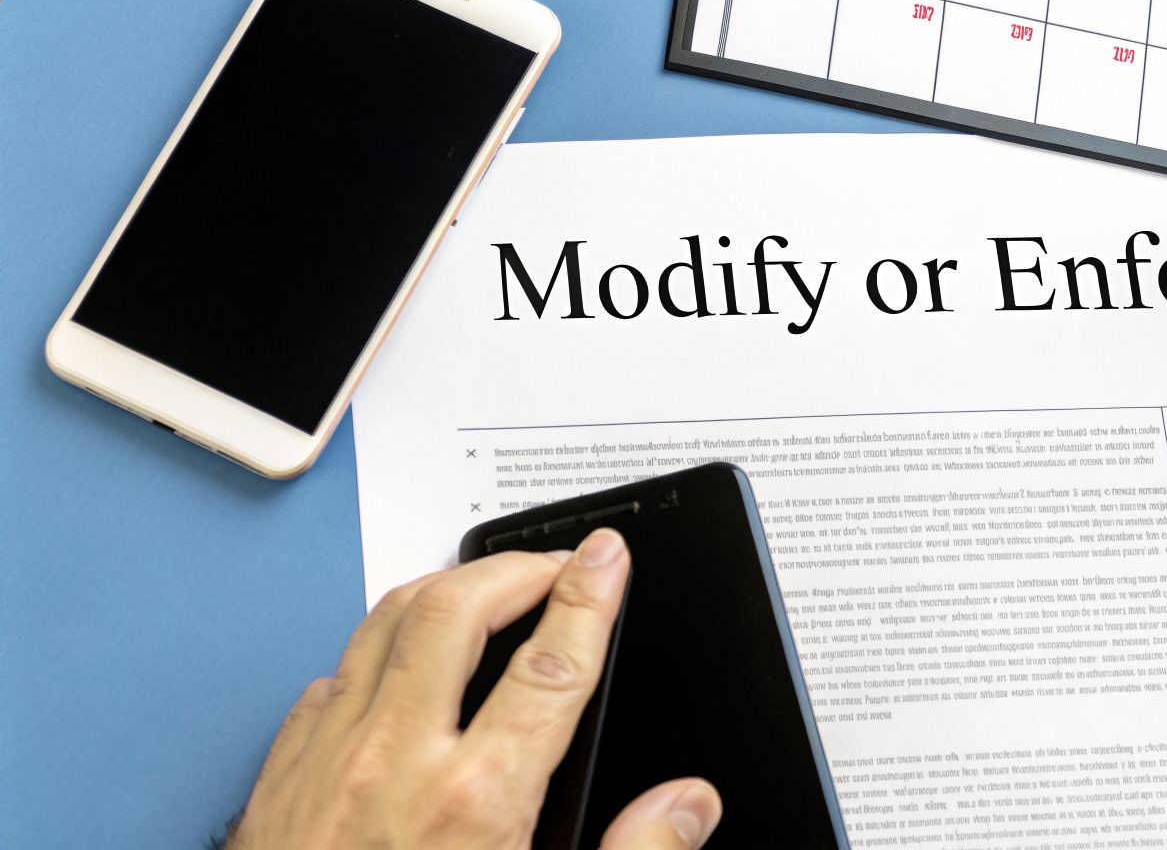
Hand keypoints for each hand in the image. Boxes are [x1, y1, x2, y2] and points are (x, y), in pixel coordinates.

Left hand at [228, 529, 721, 848]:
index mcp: (477, 802)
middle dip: (514, 567)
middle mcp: (397, 764)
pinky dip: (375, 652)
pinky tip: (397, 667)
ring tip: (484, 586)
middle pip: (458, 611)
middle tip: (553, 561)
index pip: (552, 662)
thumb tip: (687, 806)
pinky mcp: (280, 778)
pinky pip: (331, 677)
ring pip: (384, 624)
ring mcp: (329, 762)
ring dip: (442, 588)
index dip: (590, 596)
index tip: (606, 559)